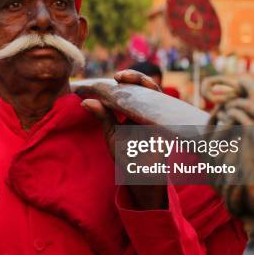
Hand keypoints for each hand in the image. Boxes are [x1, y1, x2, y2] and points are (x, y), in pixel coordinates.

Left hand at [81, 70, 166, 209]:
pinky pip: (167, 114)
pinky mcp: (169, 130)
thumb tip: (85, 101)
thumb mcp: (113, 133)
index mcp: (139, 110)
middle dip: (137, 78)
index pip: (137, 88)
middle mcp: (152, 111)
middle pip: (150, 88)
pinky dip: (158, 106)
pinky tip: (145, 99)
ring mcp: (162, 119)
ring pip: (160, 96)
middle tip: (119, 77)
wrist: (141, 178)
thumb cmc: (128, 155)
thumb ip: (103, 116)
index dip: (130, 78)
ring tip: (127, 82)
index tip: (116, 76)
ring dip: (146, 86)